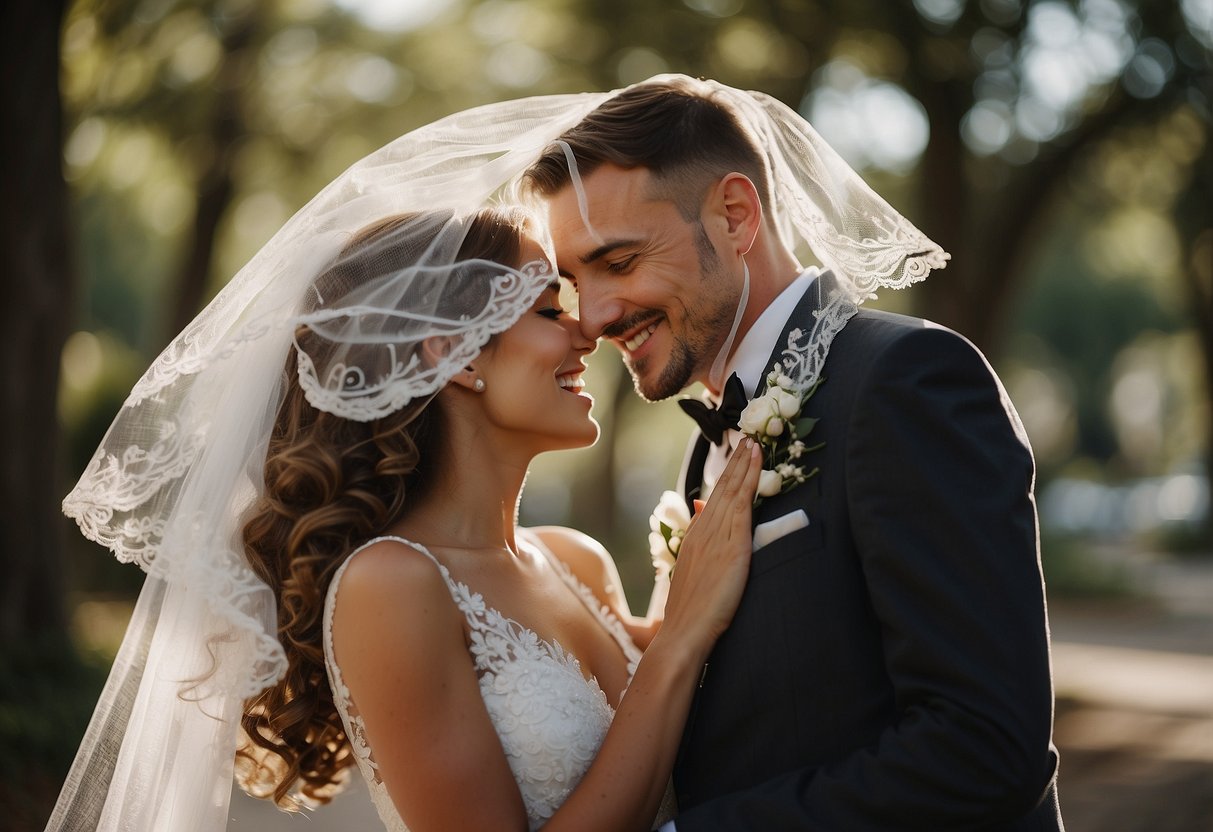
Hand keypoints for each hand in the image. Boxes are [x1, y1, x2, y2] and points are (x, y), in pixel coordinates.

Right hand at [661, 438, 761, 654]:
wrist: (684, 631)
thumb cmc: (689, 612)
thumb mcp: (693, 573)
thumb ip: (700, 546)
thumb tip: (702, 516)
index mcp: (695, 537)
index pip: (714, 498)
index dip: (727, 475)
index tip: (736, 455)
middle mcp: (705, 531)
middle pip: (722, 488)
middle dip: (736, 461)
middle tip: (747, 437)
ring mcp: (718, 536)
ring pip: (733, 490)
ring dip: (744, 464)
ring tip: (754, 442)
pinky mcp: (733, 545)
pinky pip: (743, 504)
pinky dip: (750, 481)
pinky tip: (757, 465)